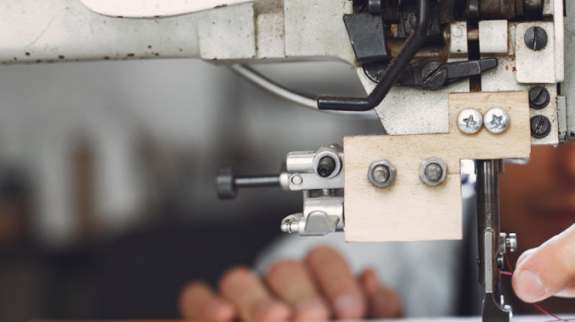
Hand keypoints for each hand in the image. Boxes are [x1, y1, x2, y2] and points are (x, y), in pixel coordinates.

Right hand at [180, 246, 402, 320]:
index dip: (337, 280)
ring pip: (239, 278)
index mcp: (317, 280)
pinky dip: (205, 303)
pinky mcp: (207, 312)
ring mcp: (241, 297)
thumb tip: (371, 281)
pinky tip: (225, 315)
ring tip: (276, 319)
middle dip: (301, 294)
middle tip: (314, 316)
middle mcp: (278, 284)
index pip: (323, 259)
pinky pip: (196, 297)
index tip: (349, 309)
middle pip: (283, 269)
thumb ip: (378, 306)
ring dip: (257, 299)